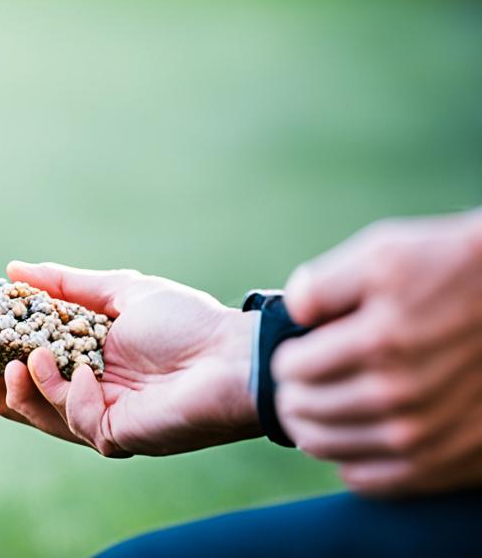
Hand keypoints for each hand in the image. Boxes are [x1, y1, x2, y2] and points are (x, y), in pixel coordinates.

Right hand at [0, 262, 258, 455]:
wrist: (234, 356)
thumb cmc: (187, 324)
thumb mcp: (118, 292)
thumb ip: (65, 284)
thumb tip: (12, 268)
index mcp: (75, 360)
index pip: (12, 364)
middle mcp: (78, 393)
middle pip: (9, 397)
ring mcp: (93, 418)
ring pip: (30, 414)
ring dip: (12, 387)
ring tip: (11, 361)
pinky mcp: (112, 436)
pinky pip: (72, 420)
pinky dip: (65, 392)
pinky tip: (75, 370)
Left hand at [273, 209, 481, 495]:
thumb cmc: (448, 269)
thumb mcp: (382, 254)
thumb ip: (323, 284)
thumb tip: (290, 313)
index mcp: (378, 343)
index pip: (291, 370)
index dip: (287, 359)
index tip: (297, 353)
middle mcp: (400, 394)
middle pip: (306, 411)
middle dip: (292, 395)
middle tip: (297, 384)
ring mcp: (425, 432)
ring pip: (331, 448)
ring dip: (312, 429)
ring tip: (315, 410)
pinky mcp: (448, 457)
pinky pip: (375, 481)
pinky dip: (352, 464)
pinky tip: (353, 438)